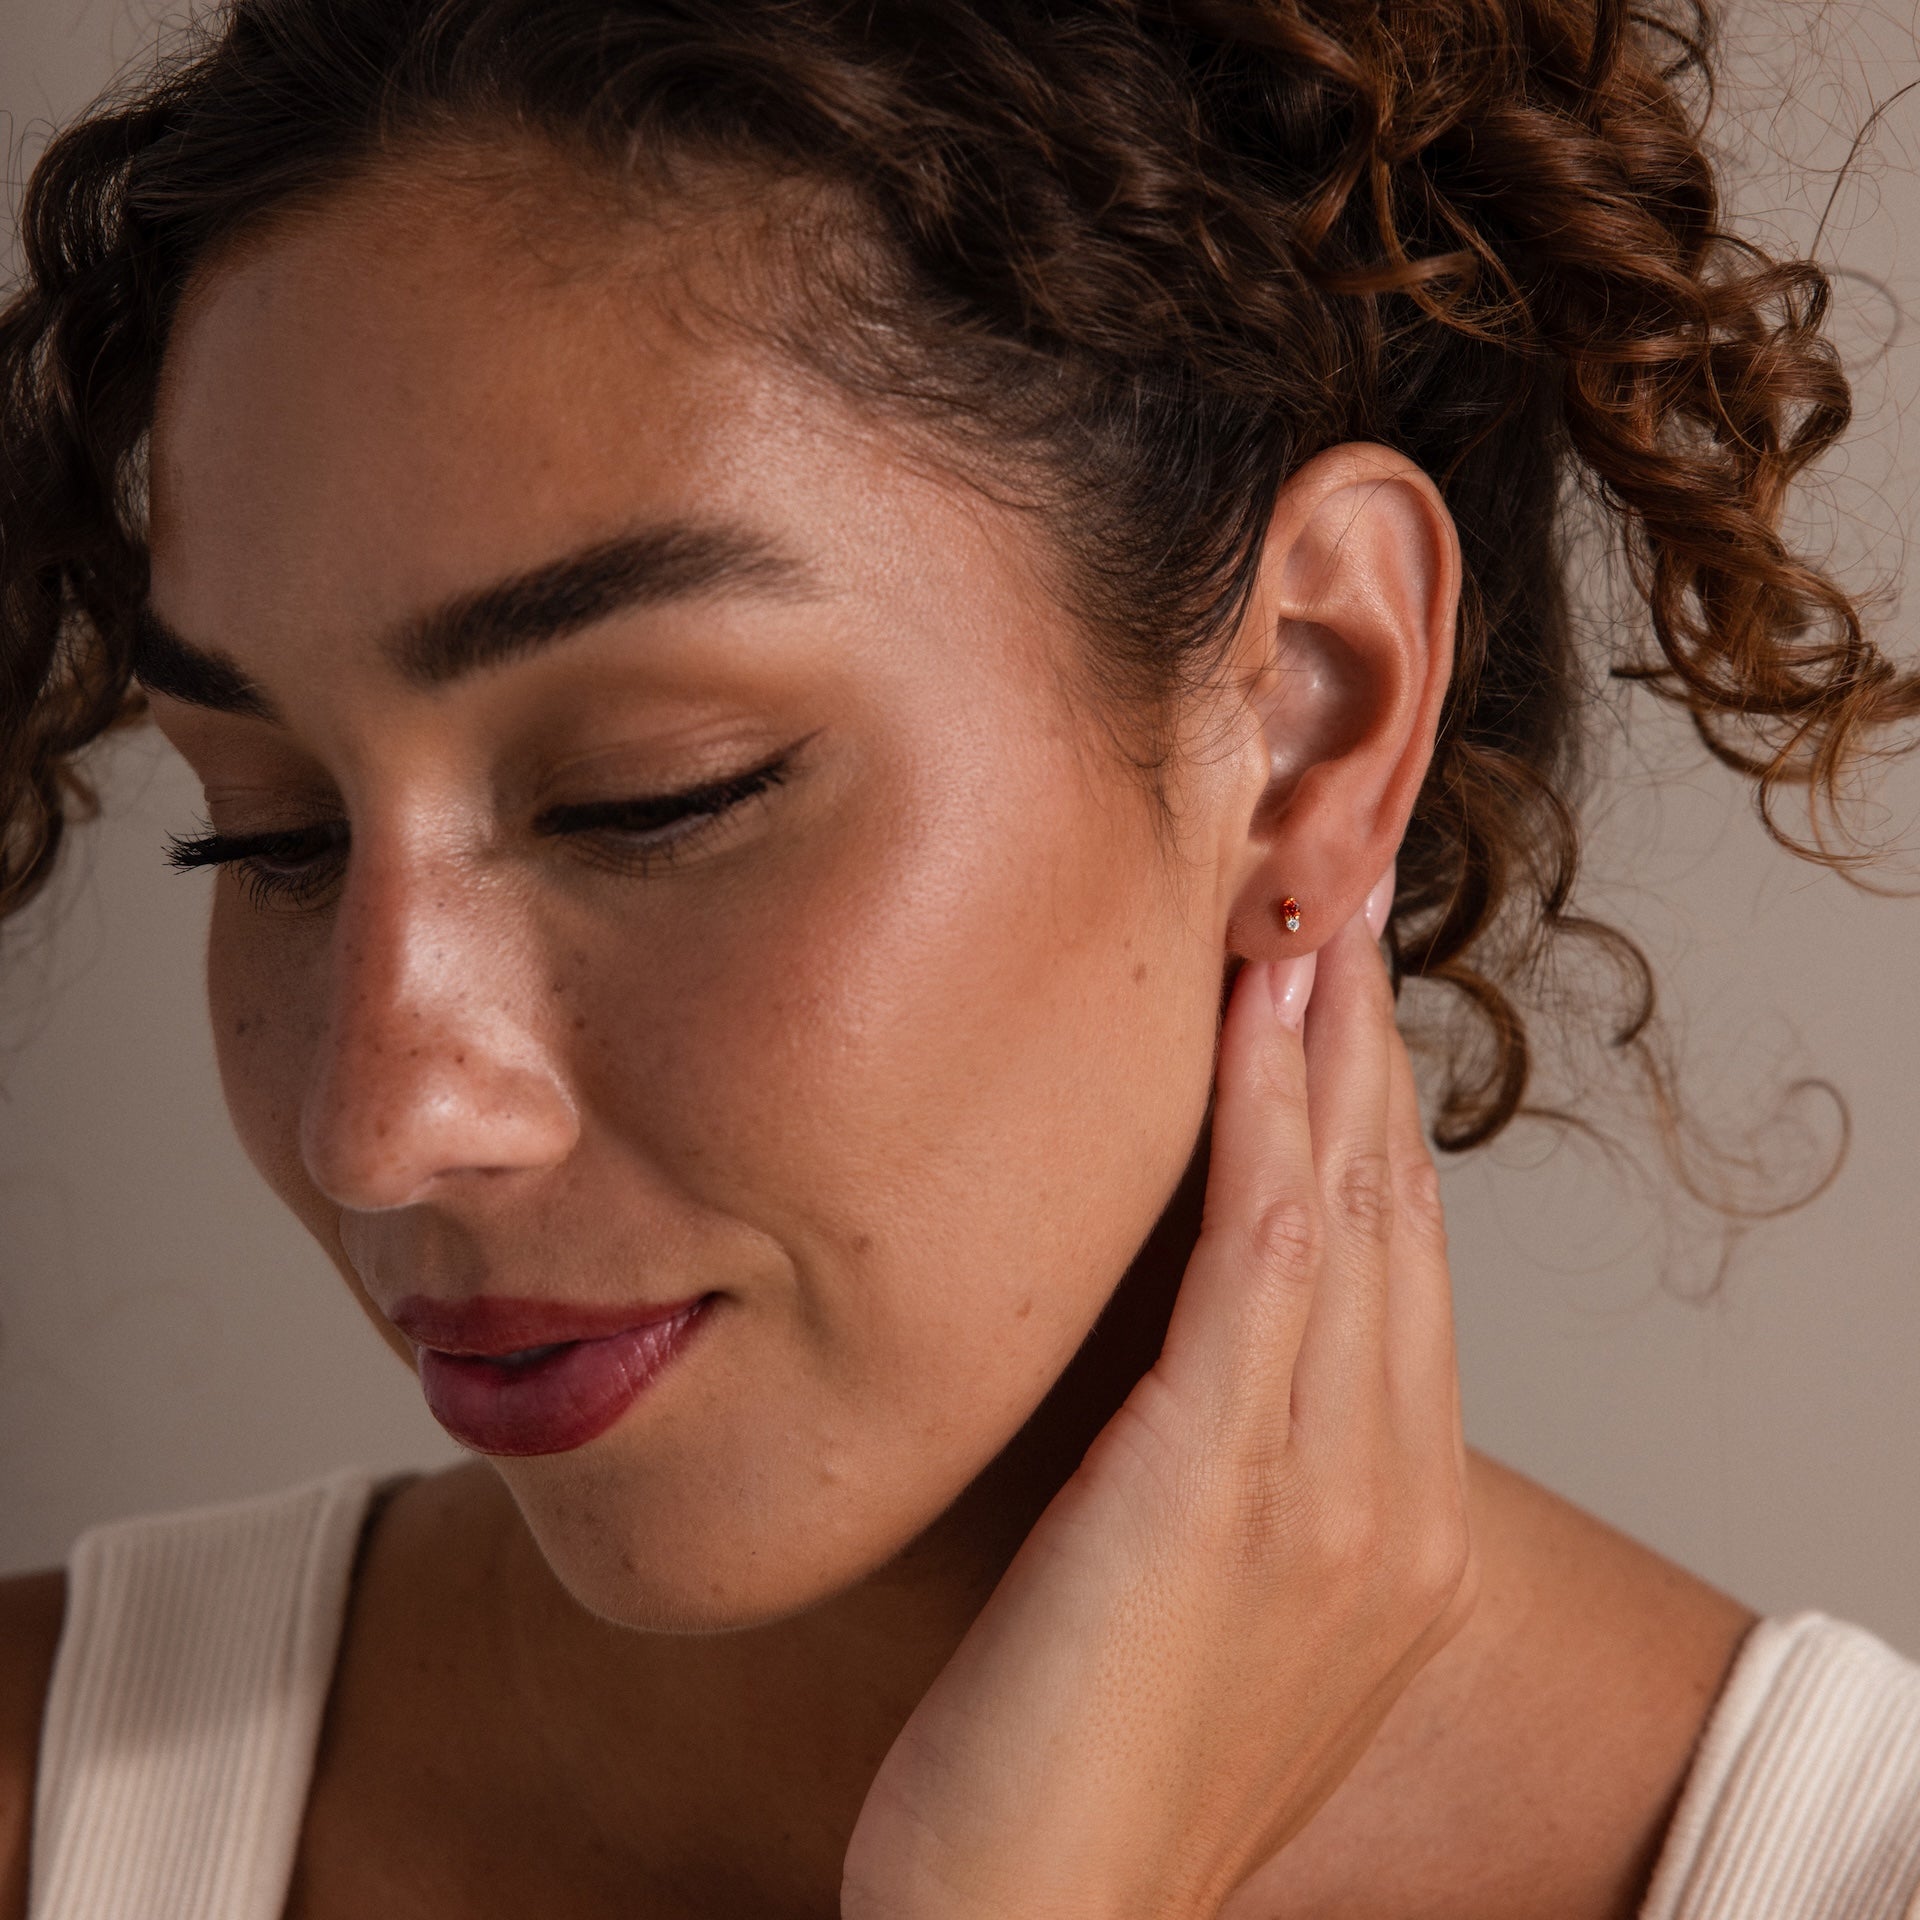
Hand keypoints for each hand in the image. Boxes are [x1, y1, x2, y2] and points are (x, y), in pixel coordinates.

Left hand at [840, 897, 1475, 1919]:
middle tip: (1339, 908)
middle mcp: (1395, 1505)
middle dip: (1369, 1056)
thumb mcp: (1187, 1617)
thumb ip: (1220, 1487)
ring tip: (1305, 914)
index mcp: (1397, 1539)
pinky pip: (1269, 1255)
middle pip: (1397, 1224)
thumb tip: (1175, 1370)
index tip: (1338, 1009)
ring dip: (1327, 1050)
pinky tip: (1255, 1017)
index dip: (1374, 1131)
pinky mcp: (1225, 1482)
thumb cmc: (1077, 1785)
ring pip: (1350, 1213)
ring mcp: (1330, 1494)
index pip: (1399, 1285)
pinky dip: (1269, 1121)